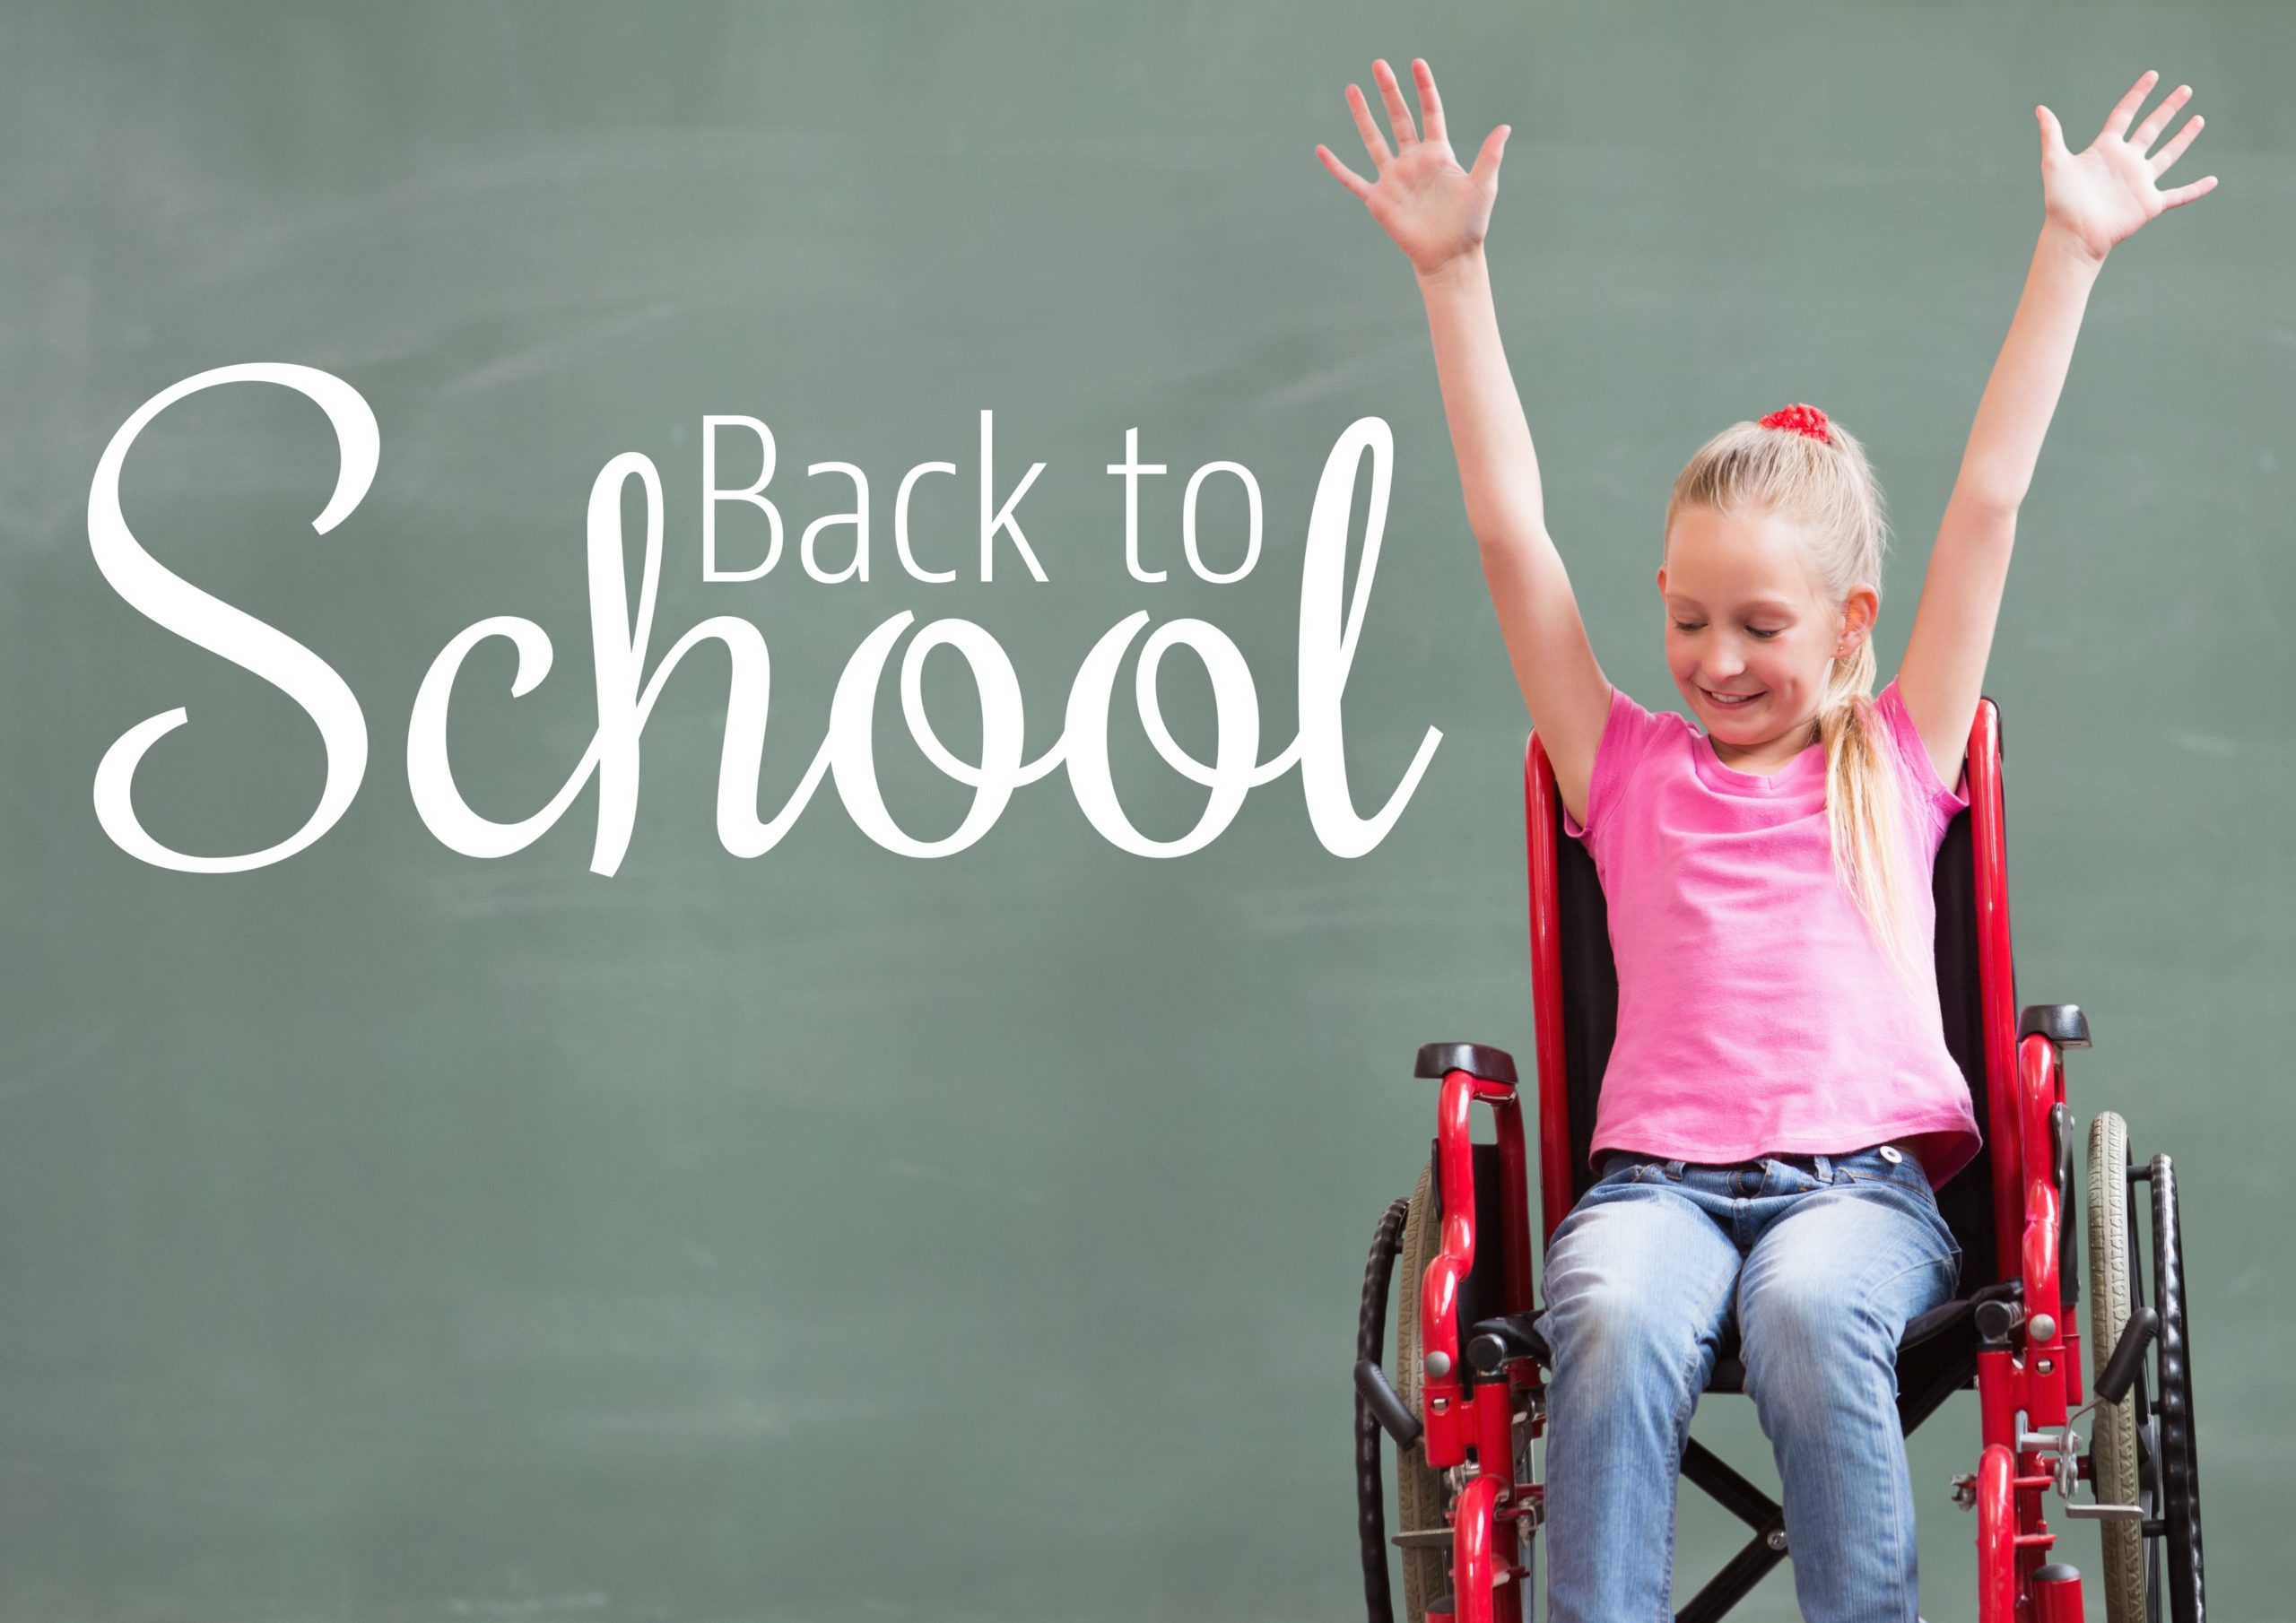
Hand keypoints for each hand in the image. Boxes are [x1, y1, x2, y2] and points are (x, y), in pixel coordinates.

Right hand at [1316, 58, 1509, 277]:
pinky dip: (1336, 166)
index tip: (1417, 64)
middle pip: (1398, 118)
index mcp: (1438, 154)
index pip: (1430, 112)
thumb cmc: (1470, 224)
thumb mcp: (1483, 186)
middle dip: (1389, 91)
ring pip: (1373, 139)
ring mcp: (1394, 179)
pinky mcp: (1378, 200)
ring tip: (1352, 89)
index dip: (1424, 88)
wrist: (1449, 256)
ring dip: (1362, 115)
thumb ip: (1489, 156)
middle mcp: (1413, 161)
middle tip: (1378, 64)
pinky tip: (1320, 150)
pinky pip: (1352, 180)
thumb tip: (1504, 127)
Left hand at [2036, 70, 2217, 262]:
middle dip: (2168, 109)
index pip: (2124, 114)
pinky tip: (2213, 181)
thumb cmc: (2060, 201)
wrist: (2072, 235)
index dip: (2138, 94)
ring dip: (2184, 137)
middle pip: (2151, 128)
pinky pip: (2179, 195)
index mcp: (2105, 149)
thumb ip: (2051, 135)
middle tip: (2185, 89)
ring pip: (2168, 154)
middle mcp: (2126, 161)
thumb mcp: (2054, 163)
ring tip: (2199, 119)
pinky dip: (2196, 189)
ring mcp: (2140, 182)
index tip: (2152, 75)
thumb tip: (2040, 108)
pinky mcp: (2150, 203)